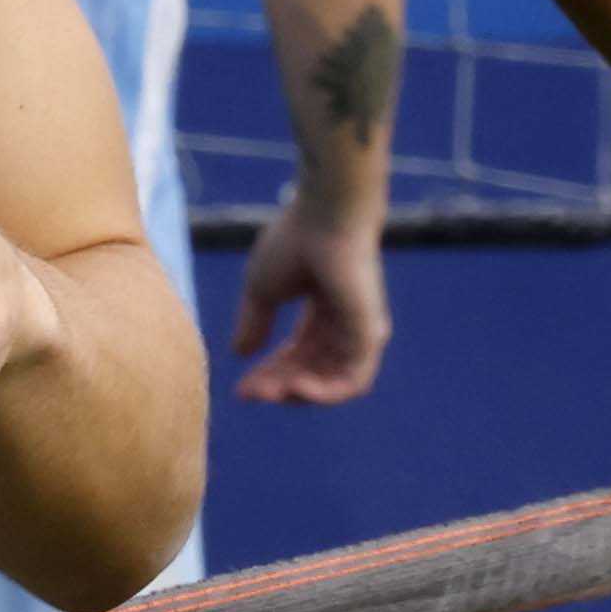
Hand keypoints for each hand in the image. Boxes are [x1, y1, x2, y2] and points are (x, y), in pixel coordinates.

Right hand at [227, 203, 393, 403]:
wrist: (324, 217)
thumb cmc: (295, 241)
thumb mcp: (262, 290)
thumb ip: (254, 323)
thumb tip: (239, 354)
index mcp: (322, 311)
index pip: (296, 356)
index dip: (268, 374)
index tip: (240, 390)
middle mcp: (345, 325)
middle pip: (311, 372)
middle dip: (277, 386)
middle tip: (248, 394)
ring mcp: (361, 332)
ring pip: (331, 383)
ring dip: (297, 394)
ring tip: (268, 392)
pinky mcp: (371, 336)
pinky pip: (352, 382)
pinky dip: (323, 392)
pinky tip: (293, 388)